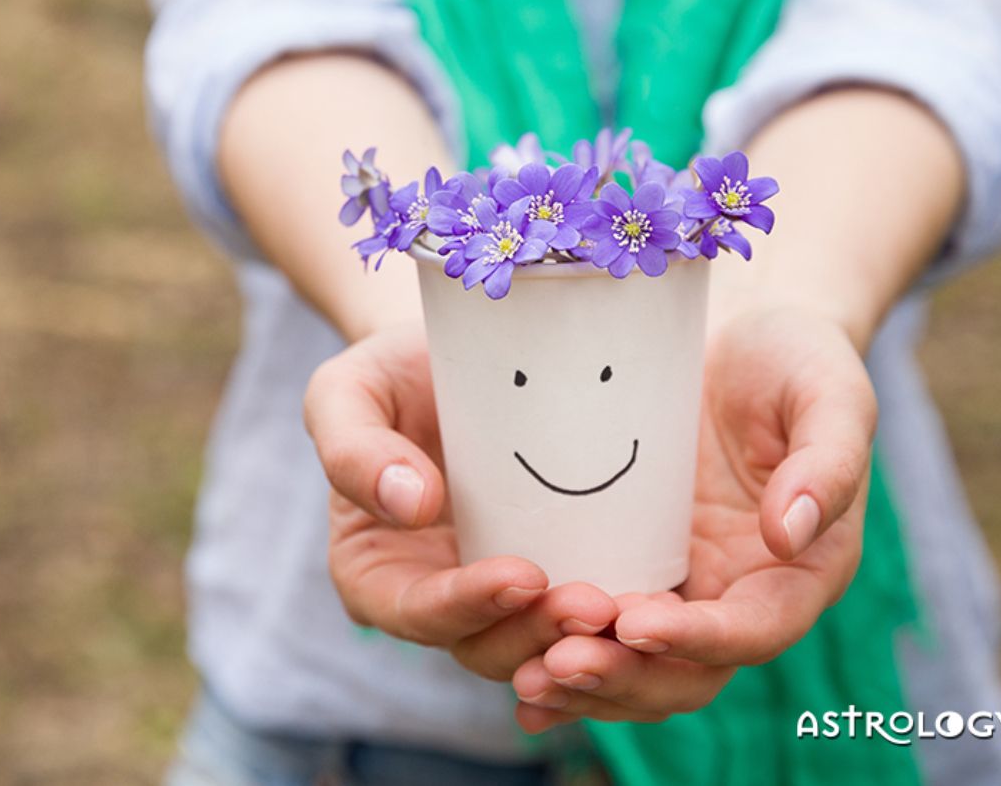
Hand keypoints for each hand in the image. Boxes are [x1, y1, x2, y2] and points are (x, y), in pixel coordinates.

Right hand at [304, 322, 619, 680]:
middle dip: (537, 634)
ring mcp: (497, 589)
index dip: (465, 607)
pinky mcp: (555, 568)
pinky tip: (653, 605)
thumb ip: (354, 448)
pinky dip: (613, 621)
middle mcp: (436, 595)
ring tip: (624, 607)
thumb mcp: (347, 393)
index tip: (523, 576)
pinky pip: (582, 616)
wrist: (458, 354)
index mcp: (376, 571)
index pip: (415, 611)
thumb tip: (410, 507)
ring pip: (538, 645)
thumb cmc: (389, 373)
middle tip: (593, 605)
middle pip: (484, 644)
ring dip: (580, 640)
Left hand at [511, 306, 874, 731]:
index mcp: (799, 569)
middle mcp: (739, 592)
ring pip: (638, 668)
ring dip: (586, 686)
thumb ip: (827, 461)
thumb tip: (789, 534)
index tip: (633, 624)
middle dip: (626, 679)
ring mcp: (683, 583)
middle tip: (556, 665)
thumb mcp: (828, 392)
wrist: (739, 333)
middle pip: (687, 673)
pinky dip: (560, 655)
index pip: (753, 629)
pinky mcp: (631, 561)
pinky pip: (600, 628)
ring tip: (526, 681)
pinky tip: (512, 669)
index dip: (696, 640)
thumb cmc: (794, 357)